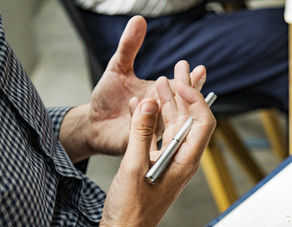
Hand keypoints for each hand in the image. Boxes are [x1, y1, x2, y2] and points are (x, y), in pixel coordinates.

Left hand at [60, 16, 206, 162]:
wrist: (92, 124)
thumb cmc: (109, 99)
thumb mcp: (117, 68)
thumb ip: (129, 46)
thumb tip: (139, 19)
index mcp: (160, 96)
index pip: (181, 88)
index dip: (192, 81)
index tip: (200, 69)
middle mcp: (160, 114)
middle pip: (178, 106)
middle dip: (184, 93)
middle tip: (185, 79)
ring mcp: (150, 129)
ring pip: (163, 120)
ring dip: (161, 107)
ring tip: (156, 94)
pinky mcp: (137, 142)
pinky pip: (142, 131)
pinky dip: (140, 117)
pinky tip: (136, 103)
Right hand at [81, 66, 215, 226]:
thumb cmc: (131, 209)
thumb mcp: (133, 166)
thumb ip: (141, 133)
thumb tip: (148, 104)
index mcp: (185, 161)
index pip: (203, 123)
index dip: (195, 100)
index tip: (178, 84)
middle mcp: (182, 160)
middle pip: (190, 120)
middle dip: (184, 93)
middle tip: (178, 68)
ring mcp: (170, 162)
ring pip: (174, 126)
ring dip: (167, 104)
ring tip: (159, 80)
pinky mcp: (157, 165)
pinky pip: (159, 137)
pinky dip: (153, 120)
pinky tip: (143, 107)